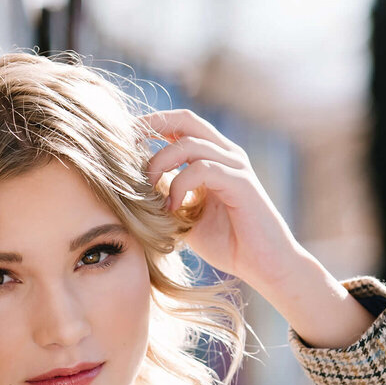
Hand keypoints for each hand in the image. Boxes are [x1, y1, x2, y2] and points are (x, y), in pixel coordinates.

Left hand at [138, 108, 304, 291]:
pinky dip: (180, 185)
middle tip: (125, 148)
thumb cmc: (227, 242)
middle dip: (151, 126)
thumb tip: (131, 189)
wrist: (264, 265)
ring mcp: (235, 166)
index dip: (150, 125)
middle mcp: (226, 154)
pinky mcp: (242, 183)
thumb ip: (165, 197)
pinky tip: (172, 209)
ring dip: (160, 165)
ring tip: (148, 193)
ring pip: (189, 144)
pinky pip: (203, 169)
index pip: (179, 125)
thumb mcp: (185, 216)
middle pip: (185, 120)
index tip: (121, 142)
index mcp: (214, 157)